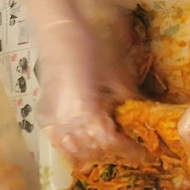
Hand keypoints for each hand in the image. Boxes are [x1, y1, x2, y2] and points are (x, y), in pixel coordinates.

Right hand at [36, 15, 152, 166]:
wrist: (59, 35)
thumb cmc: (90, 50)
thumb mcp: (115, 77)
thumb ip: (128, 101)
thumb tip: (144, 119)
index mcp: (88, 113)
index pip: (111, 144)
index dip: (129, 150)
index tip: (143, 154)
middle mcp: (69, 123)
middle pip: (94, 151)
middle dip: (112, 152)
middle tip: (127, 150)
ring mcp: (54, 123)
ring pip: (75, 152)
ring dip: (92, 153)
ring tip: (106, 148)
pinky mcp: (45, 118)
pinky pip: (59, 143)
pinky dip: (72, 149)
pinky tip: (84, 144)